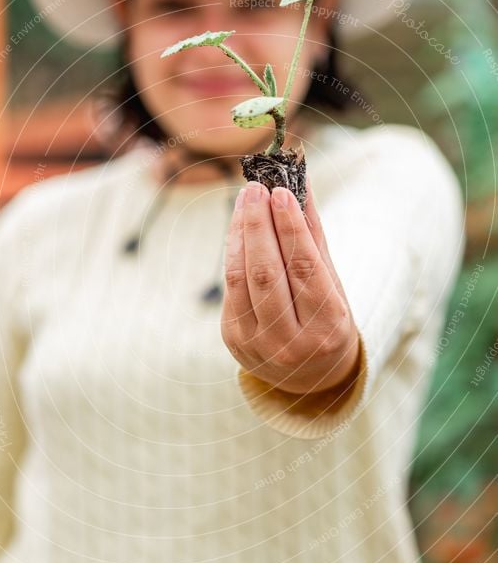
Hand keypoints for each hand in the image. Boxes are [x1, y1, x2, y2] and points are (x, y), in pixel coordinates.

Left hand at [221, 177, 360, 394]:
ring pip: (243, 278)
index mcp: (326, 327)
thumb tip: (300, 186)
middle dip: (259, 224)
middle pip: (268, 272)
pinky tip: (238, 228)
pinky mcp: (234, 339)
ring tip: (245, 200)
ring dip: (241, 233)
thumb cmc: (326, 320)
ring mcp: (258, 343)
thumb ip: (314, 237)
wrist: (309, 377)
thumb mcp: (332, 283)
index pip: (304, 267)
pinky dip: (233, 253)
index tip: (280, 192)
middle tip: (255, 188)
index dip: (290, 227)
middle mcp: (292, 341)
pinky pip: (230, 288)